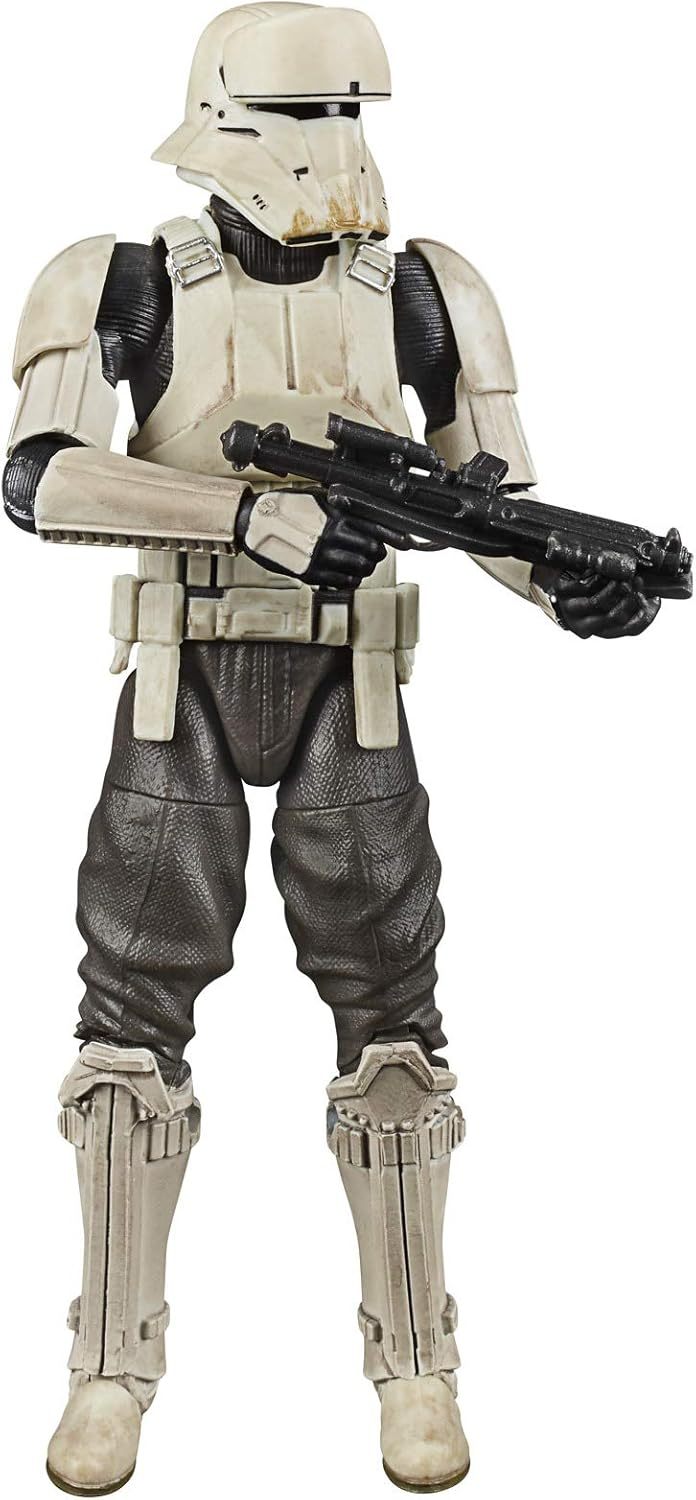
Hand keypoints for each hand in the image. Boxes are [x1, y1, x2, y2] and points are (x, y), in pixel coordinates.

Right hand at [236, 488, 385, 587]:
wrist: (254, 524)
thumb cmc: (283, 507)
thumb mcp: (317, 498)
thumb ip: (343, 507)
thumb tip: (367, 513)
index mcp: (334, 518)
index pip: (375, 531)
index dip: (389, 536)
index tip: (396, 539)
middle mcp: (330, 539)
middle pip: (372, 553)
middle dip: (377, 553)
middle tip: (374, 551)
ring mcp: (321, 559)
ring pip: (360, 571)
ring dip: (365, 568)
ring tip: (362, 563)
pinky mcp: (311, 575)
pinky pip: (342, 583)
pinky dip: (350, 580)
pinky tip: (347, 573)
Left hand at [535, 566, 660, 638]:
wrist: (547, 579)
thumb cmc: (580, 591)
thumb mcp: (600, 602)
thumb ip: (621, 603)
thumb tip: (650, 599)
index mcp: (598, 630)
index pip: (630, 629)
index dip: (646, 615)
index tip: (654, 600)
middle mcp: (583, 625)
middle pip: (616, 616)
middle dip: (632, 597)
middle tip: (639, 582)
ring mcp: (570, 609)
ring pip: (600, 601)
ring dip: (616, 585)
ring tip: (621, 575)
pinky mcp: (562, 592)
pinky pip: (586, 585)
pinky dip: (599, 575)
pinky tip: (604, 570)